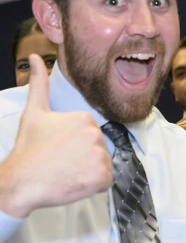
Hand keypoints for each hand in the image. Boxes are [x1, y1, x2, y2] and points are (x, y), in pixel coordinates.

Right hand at [0, 54, 112, 217]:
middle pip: (98, 149)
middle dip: (84, 157)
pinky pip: (106, 181)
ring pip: (103, 164)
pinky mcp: (102, 176)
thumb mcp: (33, 113)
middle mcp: (96, 134)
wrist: (22, 181)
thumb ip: (39, 84)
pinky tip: (75, 182)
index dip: (76, 145)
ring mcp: (101, 156)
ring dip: (89, 171)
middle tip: (62, 162)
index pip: (90, 134)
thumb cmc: (28, 148)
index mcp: (85, 118)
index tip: (59, 149)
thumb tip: (36, 57)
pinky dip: (94, 185)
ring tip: (67, 172)